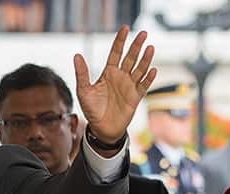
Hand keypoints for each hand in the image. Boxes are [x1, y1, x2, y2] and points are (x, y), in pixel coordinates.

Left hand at [74, 26, 157, 145]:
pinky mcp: (135, 97)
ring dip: (145, 59)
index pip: (116, 52)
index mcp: (108, 72)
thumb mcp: (84, 91)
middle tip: (143, 33)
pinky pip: (143, 86)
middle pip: (130, 58)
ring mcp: (129, 86)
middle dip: (136, 46)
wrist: (101, 129)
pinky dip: (148, 78)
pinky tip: (152, 70)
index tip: (125, 28)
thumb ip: (82, 73)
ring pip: (139, 69)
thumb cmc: (92, 110)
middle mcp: (120, 77)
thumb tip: (77, 55)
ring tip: (150, 48)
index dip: (120, 40)